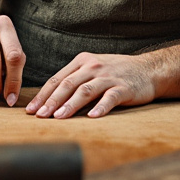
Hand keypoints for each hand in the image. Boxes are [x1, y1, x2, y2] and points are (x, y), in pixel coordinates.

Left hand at [26, 53, 155, 118]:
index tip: (31, 110)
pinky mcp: (124, 88)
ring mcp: (109, 77)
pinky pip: (110, 98)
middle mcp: (93, 67)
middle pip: (68, 85)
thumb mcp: (92, 70)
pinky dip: (100, 107)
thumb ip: (74, 80)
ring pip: (85, 90)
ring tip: (59, 117)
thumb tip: (49, 101)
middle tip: (40, 116)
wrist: (148, 70)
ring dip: (70, 105)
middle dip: (51, 101)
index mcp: (82, 62)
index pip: (57, 80)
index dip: (43, 95)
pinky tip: (92, 117)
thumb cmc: (115, 73)